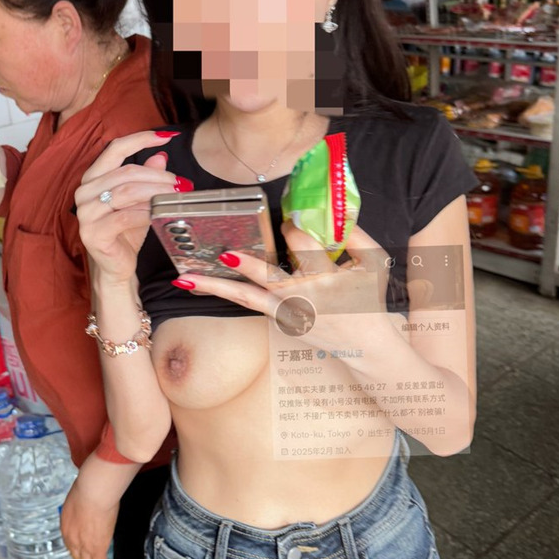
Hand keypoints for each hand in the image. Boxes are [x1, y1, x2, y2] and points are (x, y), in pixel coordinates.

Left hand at [60, 475, 116, 558]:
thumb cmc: (85, 491)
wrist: (93, 494)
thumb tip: (83, 511)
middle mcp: (72, 541)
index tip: (84, 548)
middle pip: (78, 558)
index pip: (70, 545)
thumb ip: (77, 511)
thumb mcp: (74, 501)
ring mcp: (85, 546)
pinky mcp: (98, 548)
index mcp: (66, 528)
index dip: (78, 549)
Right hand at [76, 130, 184, 284]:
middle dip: (157, 176)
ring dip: (155, 192)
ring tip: (175, 196)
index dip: (141, 139)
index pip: (115, 148)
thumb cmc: (125, 232)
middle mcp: (84, 191)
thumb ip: (146, 177)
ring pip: (126, 192)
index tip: (167, 136)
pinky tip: (159, 213)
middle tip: (180, 183)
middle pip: (125, 172)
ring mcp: (86, 213)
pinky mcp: (93, 233)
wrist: (115, 267)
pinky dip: (145, 213)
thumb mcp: (139, 201)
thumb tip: (161, 156)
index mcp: (93, 178)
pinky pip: (124, 216)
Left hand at [172, 224, 392, 351]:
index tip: (289, 221)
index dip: (292, 229)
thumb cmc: (368, 301)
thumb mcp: (373, 264)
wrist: (365, 347)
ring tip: (185, 279)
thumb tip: (335, 211)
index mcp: (327, 280)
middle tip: (224, 254)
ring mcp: (286, 312)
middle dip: (247, 265)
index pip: (302, 247)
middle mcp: (302, 298)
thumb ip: (355, 235)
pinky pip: (247, 303)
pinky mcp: (278, 319)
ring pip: (245, 297)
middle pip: (268, 277)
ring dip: (215, 287)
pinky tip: (197, 285)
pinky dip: (224, 292)